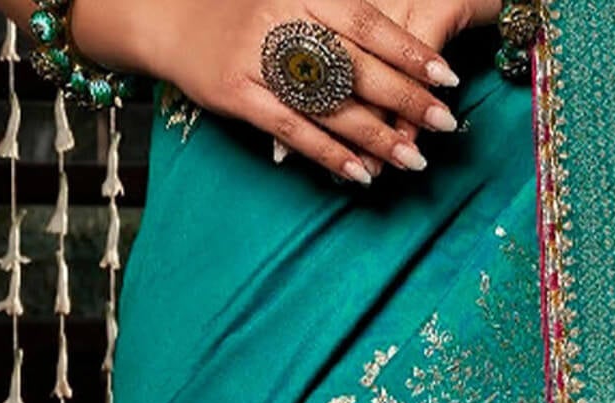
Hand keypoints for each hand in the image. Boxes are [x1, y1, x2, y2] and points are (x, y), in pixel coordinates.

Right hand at [70, 0, 499, 181]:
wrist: (168, 15)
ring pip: (327, 102)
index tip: (446, 77)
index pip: (367, 21)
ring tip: (414, 158)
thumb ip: (338, 17)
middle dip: (404, 97)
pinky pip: (291, 129)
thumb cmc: (244, 9)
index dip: (408, 49)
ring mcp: (256, 58)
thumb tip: (398, 49)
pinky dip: (329, 154)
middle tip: (444, 123)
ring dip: (375, 135)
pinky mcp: (235, 93)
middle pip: (355, 65)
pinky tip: (362, 173)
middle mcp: (281, 20)